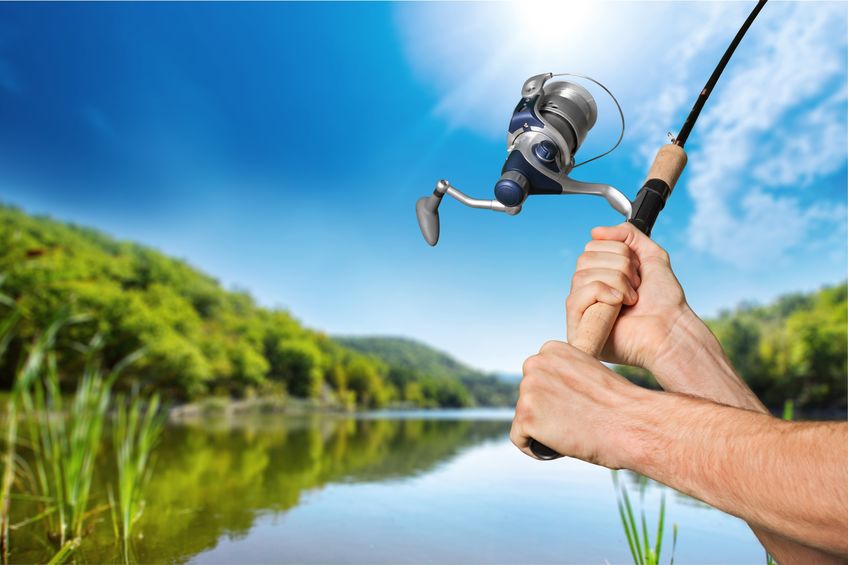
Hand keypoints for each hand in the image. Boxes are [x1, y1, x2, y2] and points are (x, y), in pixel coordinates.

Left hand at [510, 340, 649, 467]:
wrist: (635, 424)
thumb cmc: (620, 406)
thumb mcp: (589, 376)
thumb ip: (564, 377)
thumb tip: (550, 393)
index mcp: (551, 349)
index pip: (537, 380)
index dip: (556, 399)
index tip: (579, 406)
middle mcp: (534, 363)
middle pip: (527, 399)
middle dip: (547, 414)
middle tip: (578, 421)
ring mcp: (528, 389)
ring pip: (524, 419)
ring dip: (544, 431)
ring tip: (575, 431)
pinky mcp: (526, 416)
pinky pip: (519, 439)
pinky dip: (536, 450)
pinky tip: (561, 446)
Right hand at [567, 222, 691, 372]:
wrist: (670, 330)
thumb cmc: (665, 302)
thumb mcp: (651, 255)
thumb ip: (628, 235)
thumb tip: (595, 231)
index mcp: (602, 277)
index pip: (591, 249)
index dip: (617, 253)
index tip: (637, 271)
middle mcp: (589, 292)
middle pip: (585, 258)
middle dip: (619, 267)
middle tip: (636, 286)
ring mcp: (581, 310)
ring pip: (582, 275)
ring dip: (616, 282)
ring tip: (630, 300)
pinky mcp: (578, 327)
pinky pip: (578, 294)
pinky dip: (603, 293)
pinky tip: (618, 307)